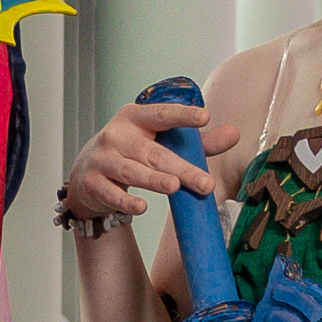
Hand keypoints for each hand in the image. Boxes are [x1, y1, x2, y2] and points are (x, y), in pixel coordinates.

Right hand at [60, 96, 237, 234]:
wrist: (87, 173)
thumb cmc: (131, 152)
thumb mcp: (159, 142)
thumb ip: (197, 142)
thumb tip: (234, 133)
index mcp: (136, 118)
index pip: (162, 115)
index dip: (183, 115)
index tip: (204, 117)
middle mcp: (117, 135)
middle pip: (153, 153)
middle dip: (181, 168)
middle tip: (205, 182)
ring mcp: (102, 159)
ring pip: (132, 171)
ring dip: (154, 180)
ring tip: (174, 187)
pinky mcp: (93, 183)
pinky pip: (112, 193)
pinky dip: (126, 201)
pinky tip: (141, 207)